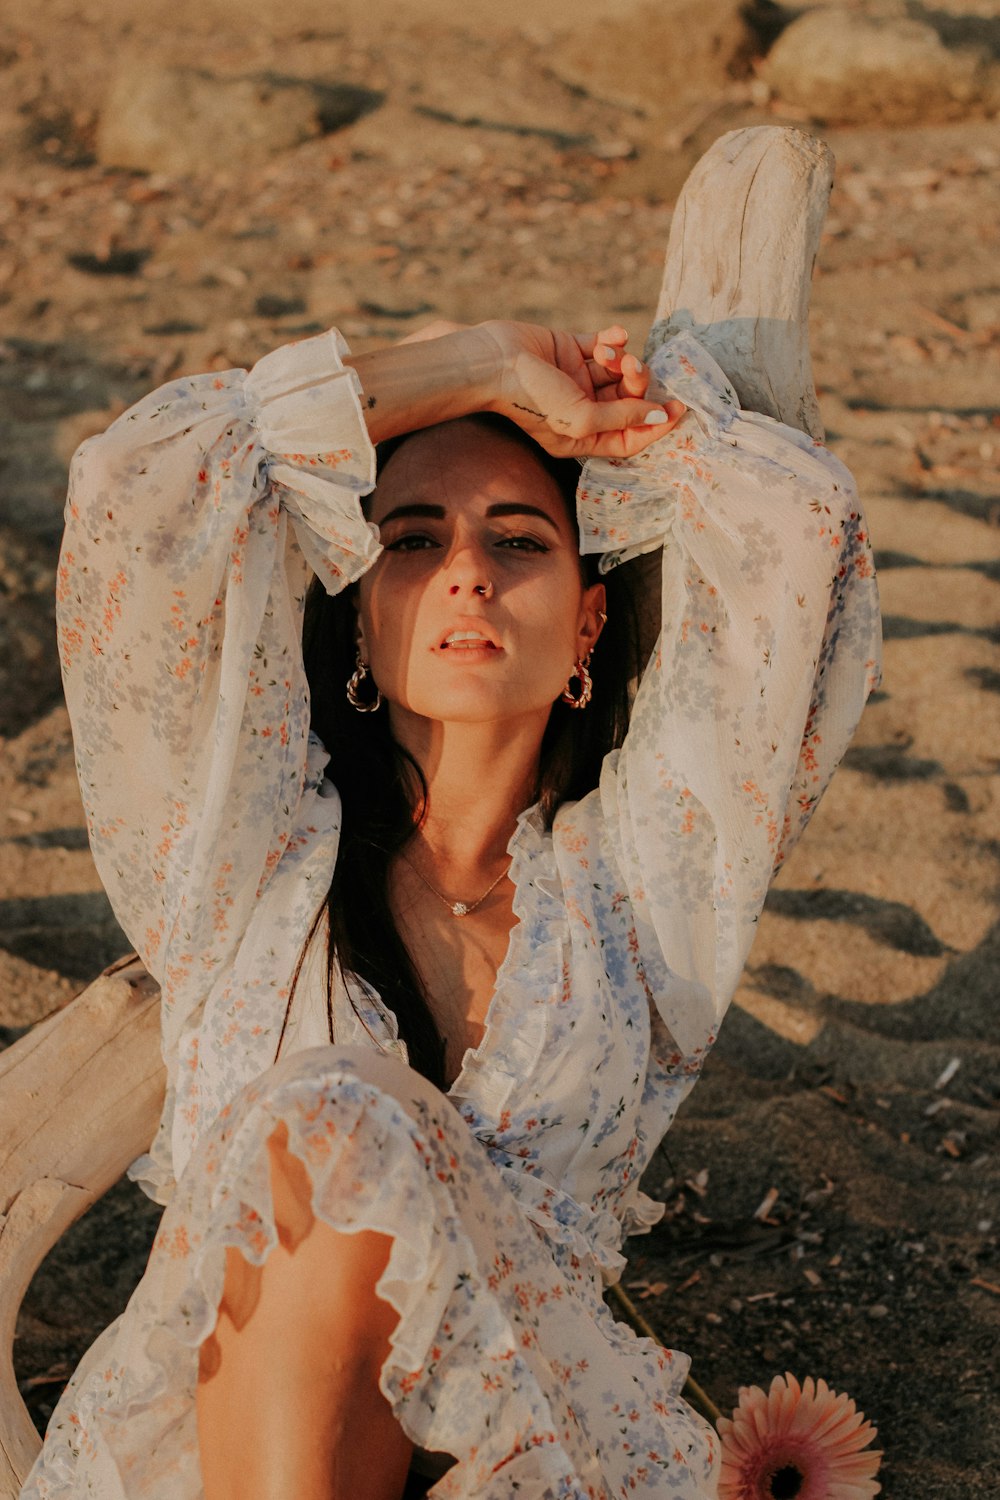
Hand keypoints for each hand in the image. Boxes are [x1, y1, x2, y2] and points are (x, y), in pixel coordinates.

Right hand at [480, 319, 685, 458]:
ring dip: (623, 360)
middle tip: (633, 370)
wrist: (495, 361)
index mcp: (580, 437)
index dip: (655, 426)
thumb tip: (660, 415)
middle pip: (627, 402)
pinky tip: (614, 336)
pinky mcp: (571, 349)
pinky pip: (605, 344)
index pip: (628, 439)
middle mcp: (580, 410)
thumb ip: (623, 418)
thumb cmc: (532, 398)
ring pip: (618, 371)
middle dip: (637, 385)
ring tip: (611, 354)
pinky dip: (615, 339)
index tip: (678, 409)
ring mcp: (576, 379)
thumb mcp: (581, 418)